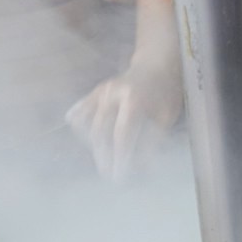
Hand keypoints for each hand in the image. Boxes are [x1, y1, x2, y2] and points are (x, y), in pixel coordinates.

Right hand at [65, 58, 183, 179]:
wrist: (156, 64)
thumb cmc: (165, 93)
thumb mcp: (166, 117)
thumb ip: (153, 140)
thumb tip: (140, 167)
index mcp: (133, 100)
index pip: (122, 135)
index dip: (119, 158)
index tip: (119, 177)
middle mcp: (113, 94)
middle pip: (102, 132)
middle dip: (104, 156)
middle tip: (108, 175)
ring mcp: (102, 91)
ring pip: (89, 124)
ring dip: (94, 146)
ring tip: (102, 163)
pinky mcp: (96, 91)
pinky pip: (82, 109)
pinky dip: (79, 122)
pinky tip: (75, 131)